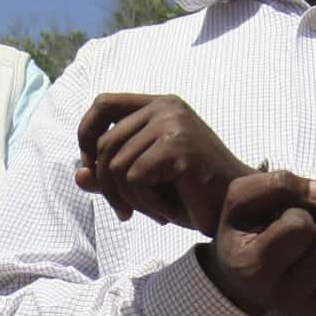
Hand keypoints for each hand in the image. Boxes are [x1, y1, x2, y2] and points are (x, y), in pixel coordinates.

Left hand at [76, 92, 255, 231]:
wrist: (236, 210)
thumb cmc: (193, 195)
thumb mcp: (145, 183)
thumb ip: (111, 175)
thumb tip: (79, 174)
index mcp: (159, 105)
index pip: (103, 104)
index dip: (86, 135)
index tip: (91, 168)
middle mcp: (166, 107)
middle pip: (105, 145)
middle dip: (107, 186)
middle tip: (125, 211)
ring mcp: (174, 124)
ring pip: (117, 166)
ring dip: (129, 199)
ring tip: (153, 211)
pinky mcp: (178, 147)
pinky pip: (135, 179)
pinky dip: (145, 203)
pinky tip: (166, 211)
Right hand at [201, 169, 315, 315]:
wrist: (242, 277)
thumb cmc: (244, 230)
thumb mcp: (242, 198)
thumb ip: (278, 183)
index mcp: (252, 268)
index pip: (300, 227)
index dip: (296, 212)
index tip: (279, 219)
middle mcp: (280, 296)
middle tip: (306, 223)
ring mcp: (306, 309)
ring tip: (315, 237)